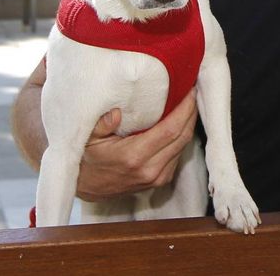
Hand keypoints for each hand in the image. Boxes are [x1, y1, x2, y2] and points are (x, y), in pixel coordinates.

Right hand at [75, 91, 198, 200]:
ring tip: (188, 104)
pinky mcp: (160, 180)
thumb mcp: (88, 137)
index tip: (190, 91)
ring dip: (188, 124)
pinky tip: (180, 123)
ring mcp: (157, 178)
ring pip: (183, 147)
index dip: (185, 109)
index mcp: (134, 156)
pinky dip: (181, 137)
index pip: (170, 129)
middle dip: (191, 113)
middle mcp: (150, 169)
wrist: (86, 187)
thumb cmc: (88, 158)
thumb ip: (102, 124)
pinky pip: (178, 155)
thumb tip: (116, 113)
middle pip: (182, 137)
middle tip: (192, 92)